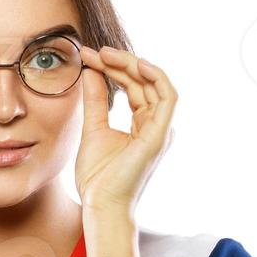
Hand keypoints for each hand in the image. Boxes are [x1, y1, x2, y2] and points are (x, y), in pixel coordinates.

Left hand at [75, 46, 177, 217]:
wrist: (101, 205)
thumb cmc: (98, 178)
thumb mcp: (93, 129)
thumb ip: (95, 101)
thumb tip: (90, 71)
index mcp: (143, 125)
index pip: (133, 87)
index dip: (113, 69)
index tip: (89, 57)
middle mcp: (156, 125)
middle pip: (144, 82)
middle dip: (119, 63)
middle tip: (94, 51)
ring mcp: (161, 130)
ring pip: (155, 84)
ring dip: (132, 65)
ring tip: (106, 54)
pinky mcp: (160, 135)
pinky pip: (168, 97)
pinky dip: (155, 77)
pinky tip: (135, 65)